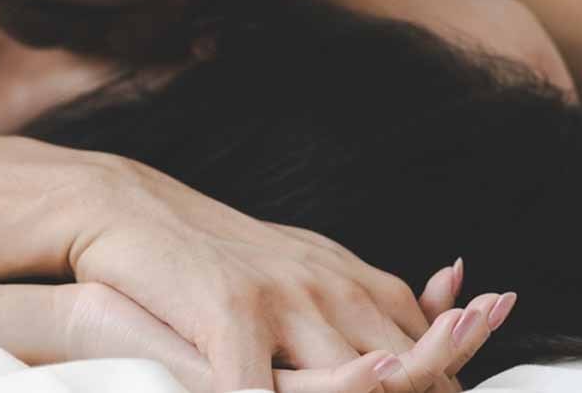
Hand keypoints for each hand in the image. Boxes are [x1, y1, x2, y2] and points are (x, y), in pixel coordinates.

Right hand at [53, 268, 515, 392]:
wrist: (133, 206)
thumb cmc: (217, 252)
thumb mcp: (304, 267)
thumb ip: (364, 299)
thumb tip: (433, 319)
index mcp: (354, 283)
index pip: (425, 348)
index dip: (448, 380)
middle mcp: (332, 288)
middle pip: (405, 368)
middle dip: (423, 391)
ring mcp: (284, 300)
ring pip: (350, 382)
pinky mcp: (232, 311)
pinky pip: (256, 387)